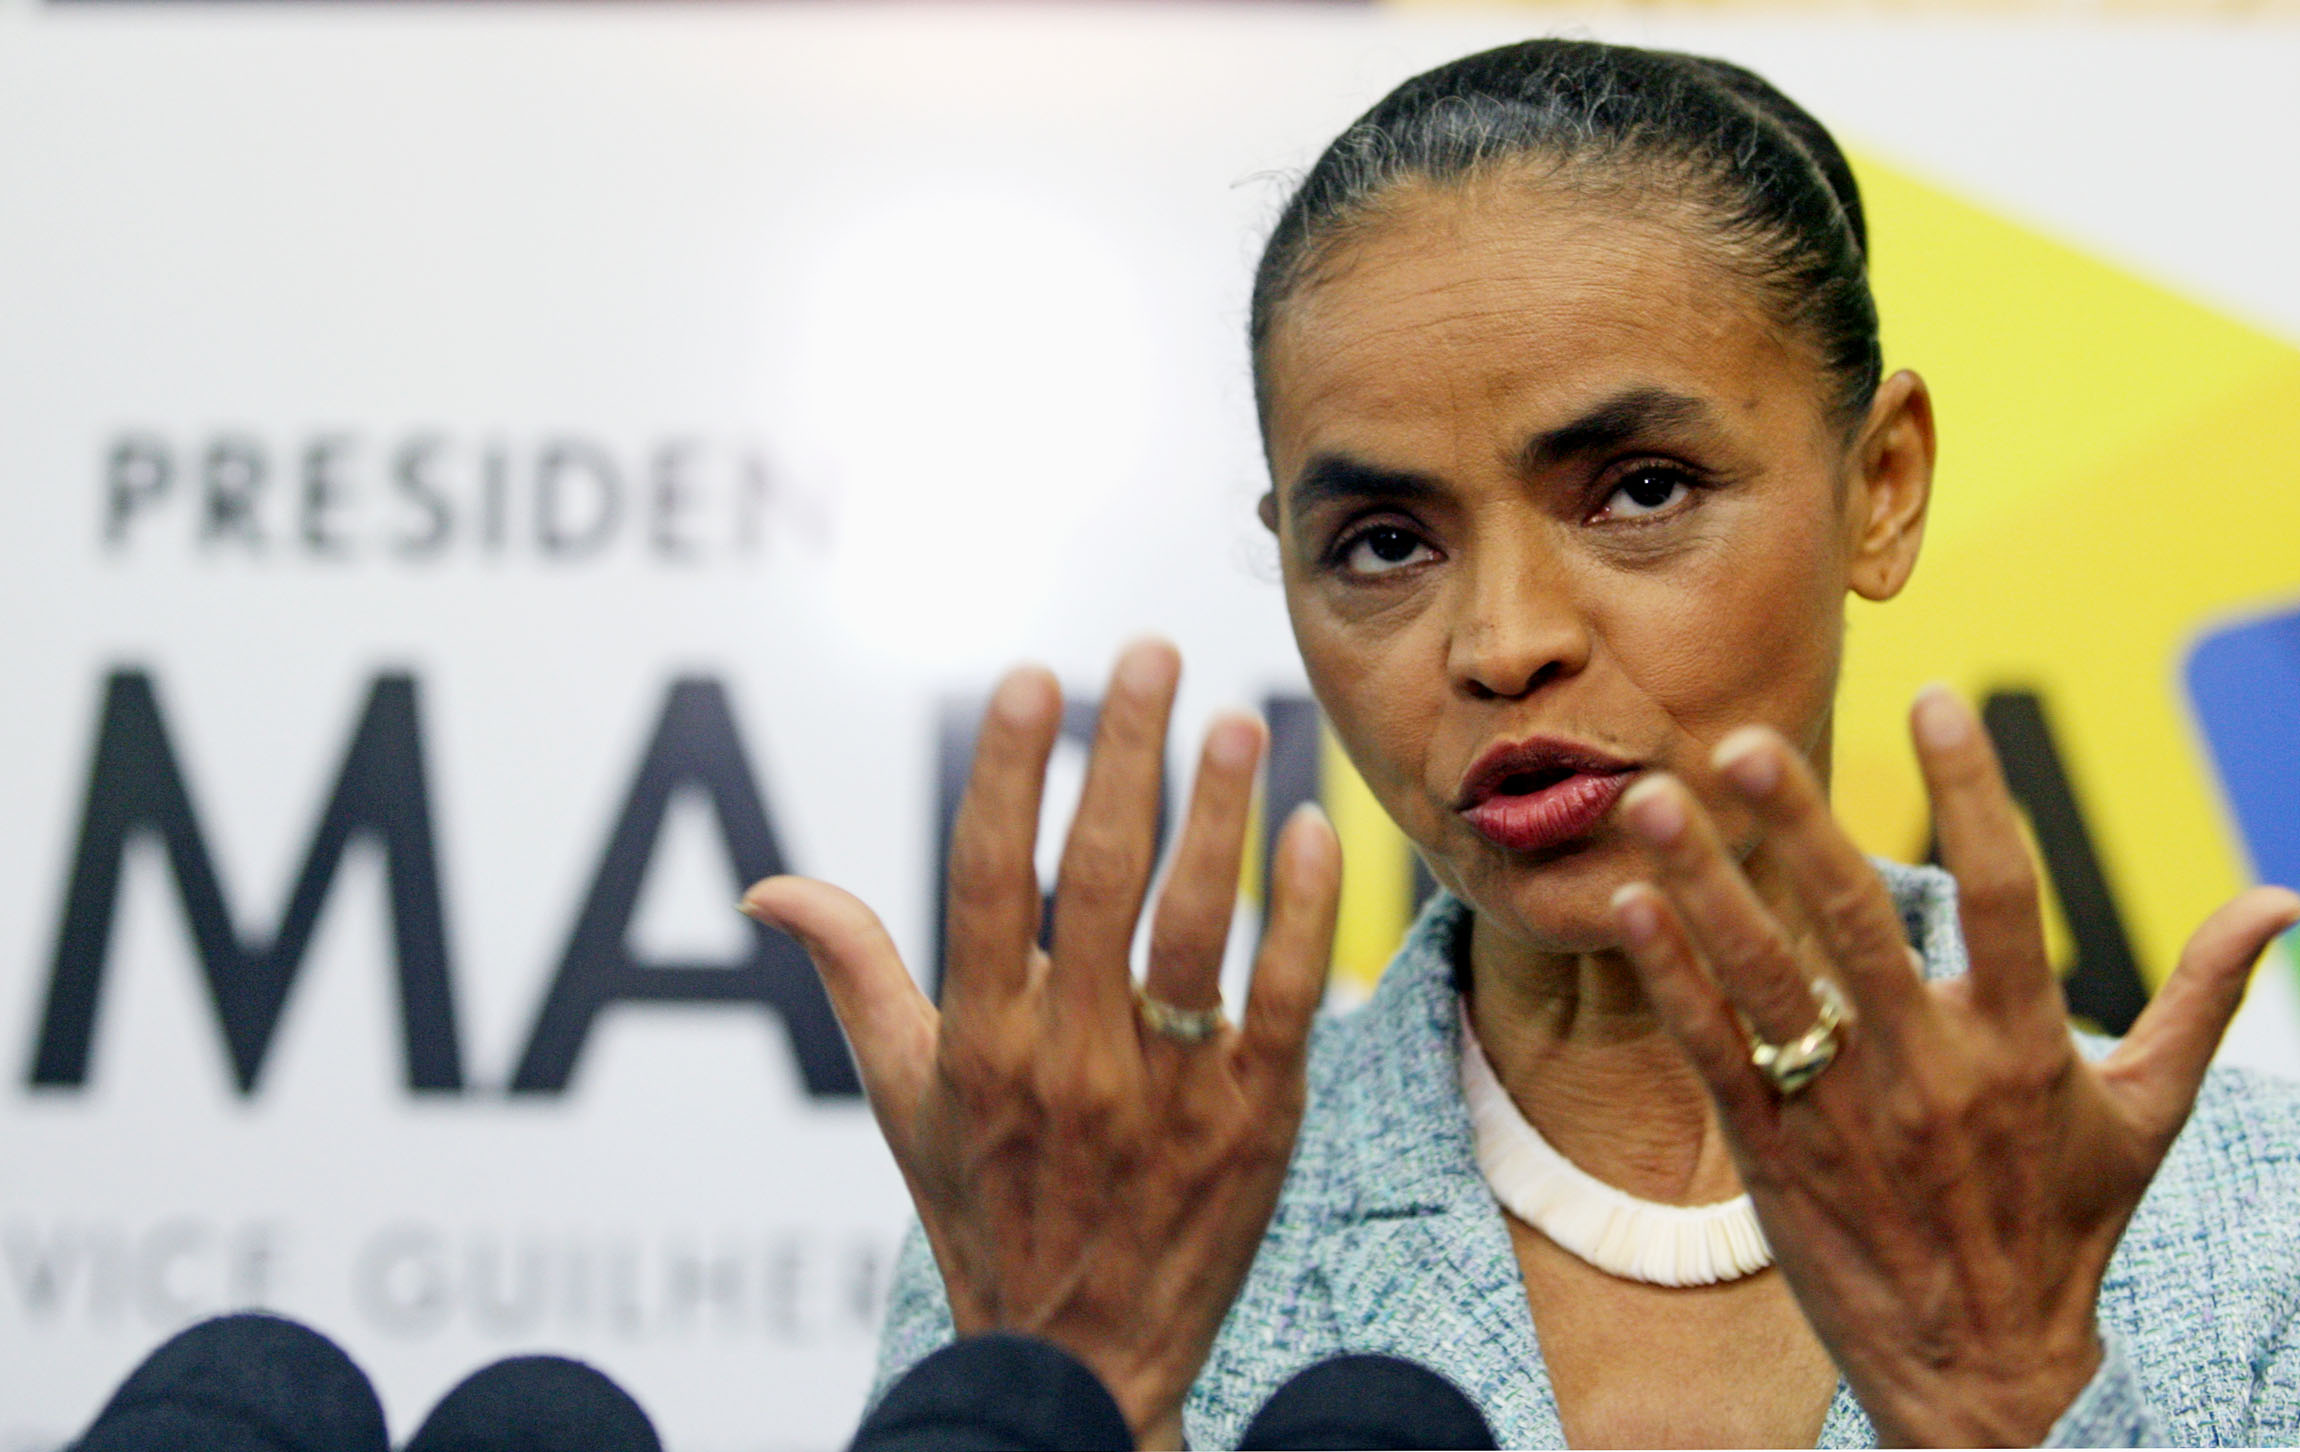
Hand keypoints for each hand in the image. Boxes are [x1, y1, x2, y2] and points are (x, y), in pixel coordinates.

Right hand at [741, 641, 1341, 1449]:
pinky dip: (1300, 913)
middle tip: (1149, 654)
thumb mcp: (903, 1102)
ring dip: (1220, 815)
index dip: (1010, 772)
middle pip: (1097, 879)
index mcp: (979, 1043)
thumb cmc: (985, 1212)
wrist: (1084, 1362)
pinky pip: (1283, 999)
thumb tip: (771, 887)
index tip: (1033, 677)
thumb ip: (853, 976)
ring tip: (1236, 722)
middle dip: (1124, 755)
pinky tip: (1312, 832)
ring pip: (1197, 928)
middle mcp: (1070, 1059)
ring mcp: (1169, 1092)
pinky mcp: (1255, 1121)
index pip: (988, 879)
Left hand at [1607, 686, 2299, 1445]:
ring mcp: (1843, 1114)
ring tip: (1650, 801)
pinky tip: (1632, 907)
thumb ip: (2200, 999)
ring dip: (1703, 887)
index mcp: (2024, 1048)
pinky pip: (1714, 1053)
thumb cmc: (2064, 1230)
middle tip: (1743, 742)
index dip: (1973, 793)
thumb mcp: (2144, 1116)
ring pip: (1764, 982)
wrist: (1985, 1377)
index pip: (2002, 895)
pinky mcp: (1773, 1154)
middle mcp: (1929, 1072)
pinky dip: (1671, 979)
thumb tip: (2282, 903)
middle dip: (1800, 829)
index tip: (1938, 699)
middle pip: (1857, 928)